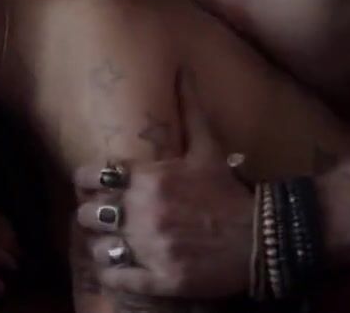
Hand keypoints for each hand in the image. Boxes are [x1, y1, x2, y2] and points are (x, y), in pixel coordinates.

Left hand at [73, 87, 252, 297]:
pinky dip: (111, 272)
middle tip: (103, 217)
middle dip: (92, 214)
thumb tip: (182, 70)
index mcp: (148, 179)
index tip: (93, 188)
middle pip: (88, 213)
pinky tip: (116, 267)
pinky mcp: (161, 278)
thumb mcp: (208, 148)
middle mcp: (144, 212)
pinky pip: (116, 277)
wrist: (263, 237)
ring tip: (111, 242)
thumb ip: (189, 109)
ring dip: (101, 244)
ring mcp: (151, 248)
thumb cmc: (229, 191)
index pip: (90, 178)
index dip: (86, 183)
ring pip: (97, 246)